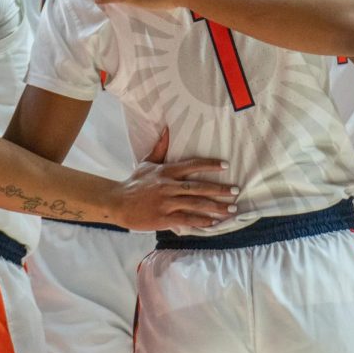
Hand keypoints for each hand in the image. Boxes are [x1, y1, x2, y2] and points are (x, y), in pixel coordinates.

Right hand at [110, 129, 238, 229]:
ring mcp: (167, 203)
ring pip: (196, 204)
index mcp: (167, 171)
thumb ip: (160, 147)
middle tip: (236, 191)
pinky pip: (186, 220)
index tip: (225, 165)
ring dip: (215, 207)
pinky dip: (201, 221)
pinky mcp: (163, 218)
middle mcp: (169, 186)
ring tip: (231, 209)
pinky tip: (214, 223)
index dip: (210, 165)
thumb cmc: (134, 182)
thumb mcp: (147, 162)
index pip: (192, 165)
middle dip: (219, 189)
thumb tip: (167, 129)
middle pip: (199, 187)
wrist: (117, 202)